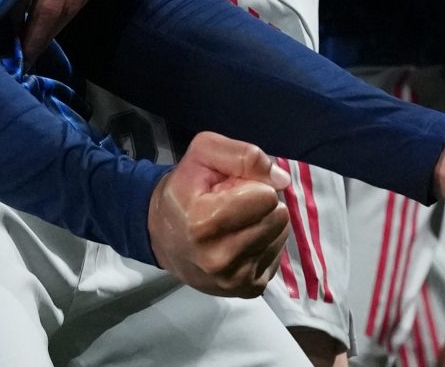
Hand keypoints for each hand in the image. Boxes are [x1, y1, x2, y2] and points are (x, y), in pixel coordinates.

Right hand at [148, 132, 291, 297]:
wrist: (161, 237)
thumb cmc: (183, 191)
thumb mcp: (202, 154)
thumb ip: (243, 155)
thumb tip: (282, 180)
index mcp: (205, 223)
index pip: (267, 197)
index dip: (253, 184)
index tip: (231, 188)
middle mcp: (221, 258)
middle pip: (278, 217)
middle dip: (261, 204)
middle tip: (236, 205)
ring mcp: (235, 279)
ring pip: (281, 235)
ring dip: (265, 223)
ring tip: (238, 222)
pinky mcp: (248, 290)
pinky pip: (278, 255)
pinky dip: (264, 243)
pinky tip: (242, 241)